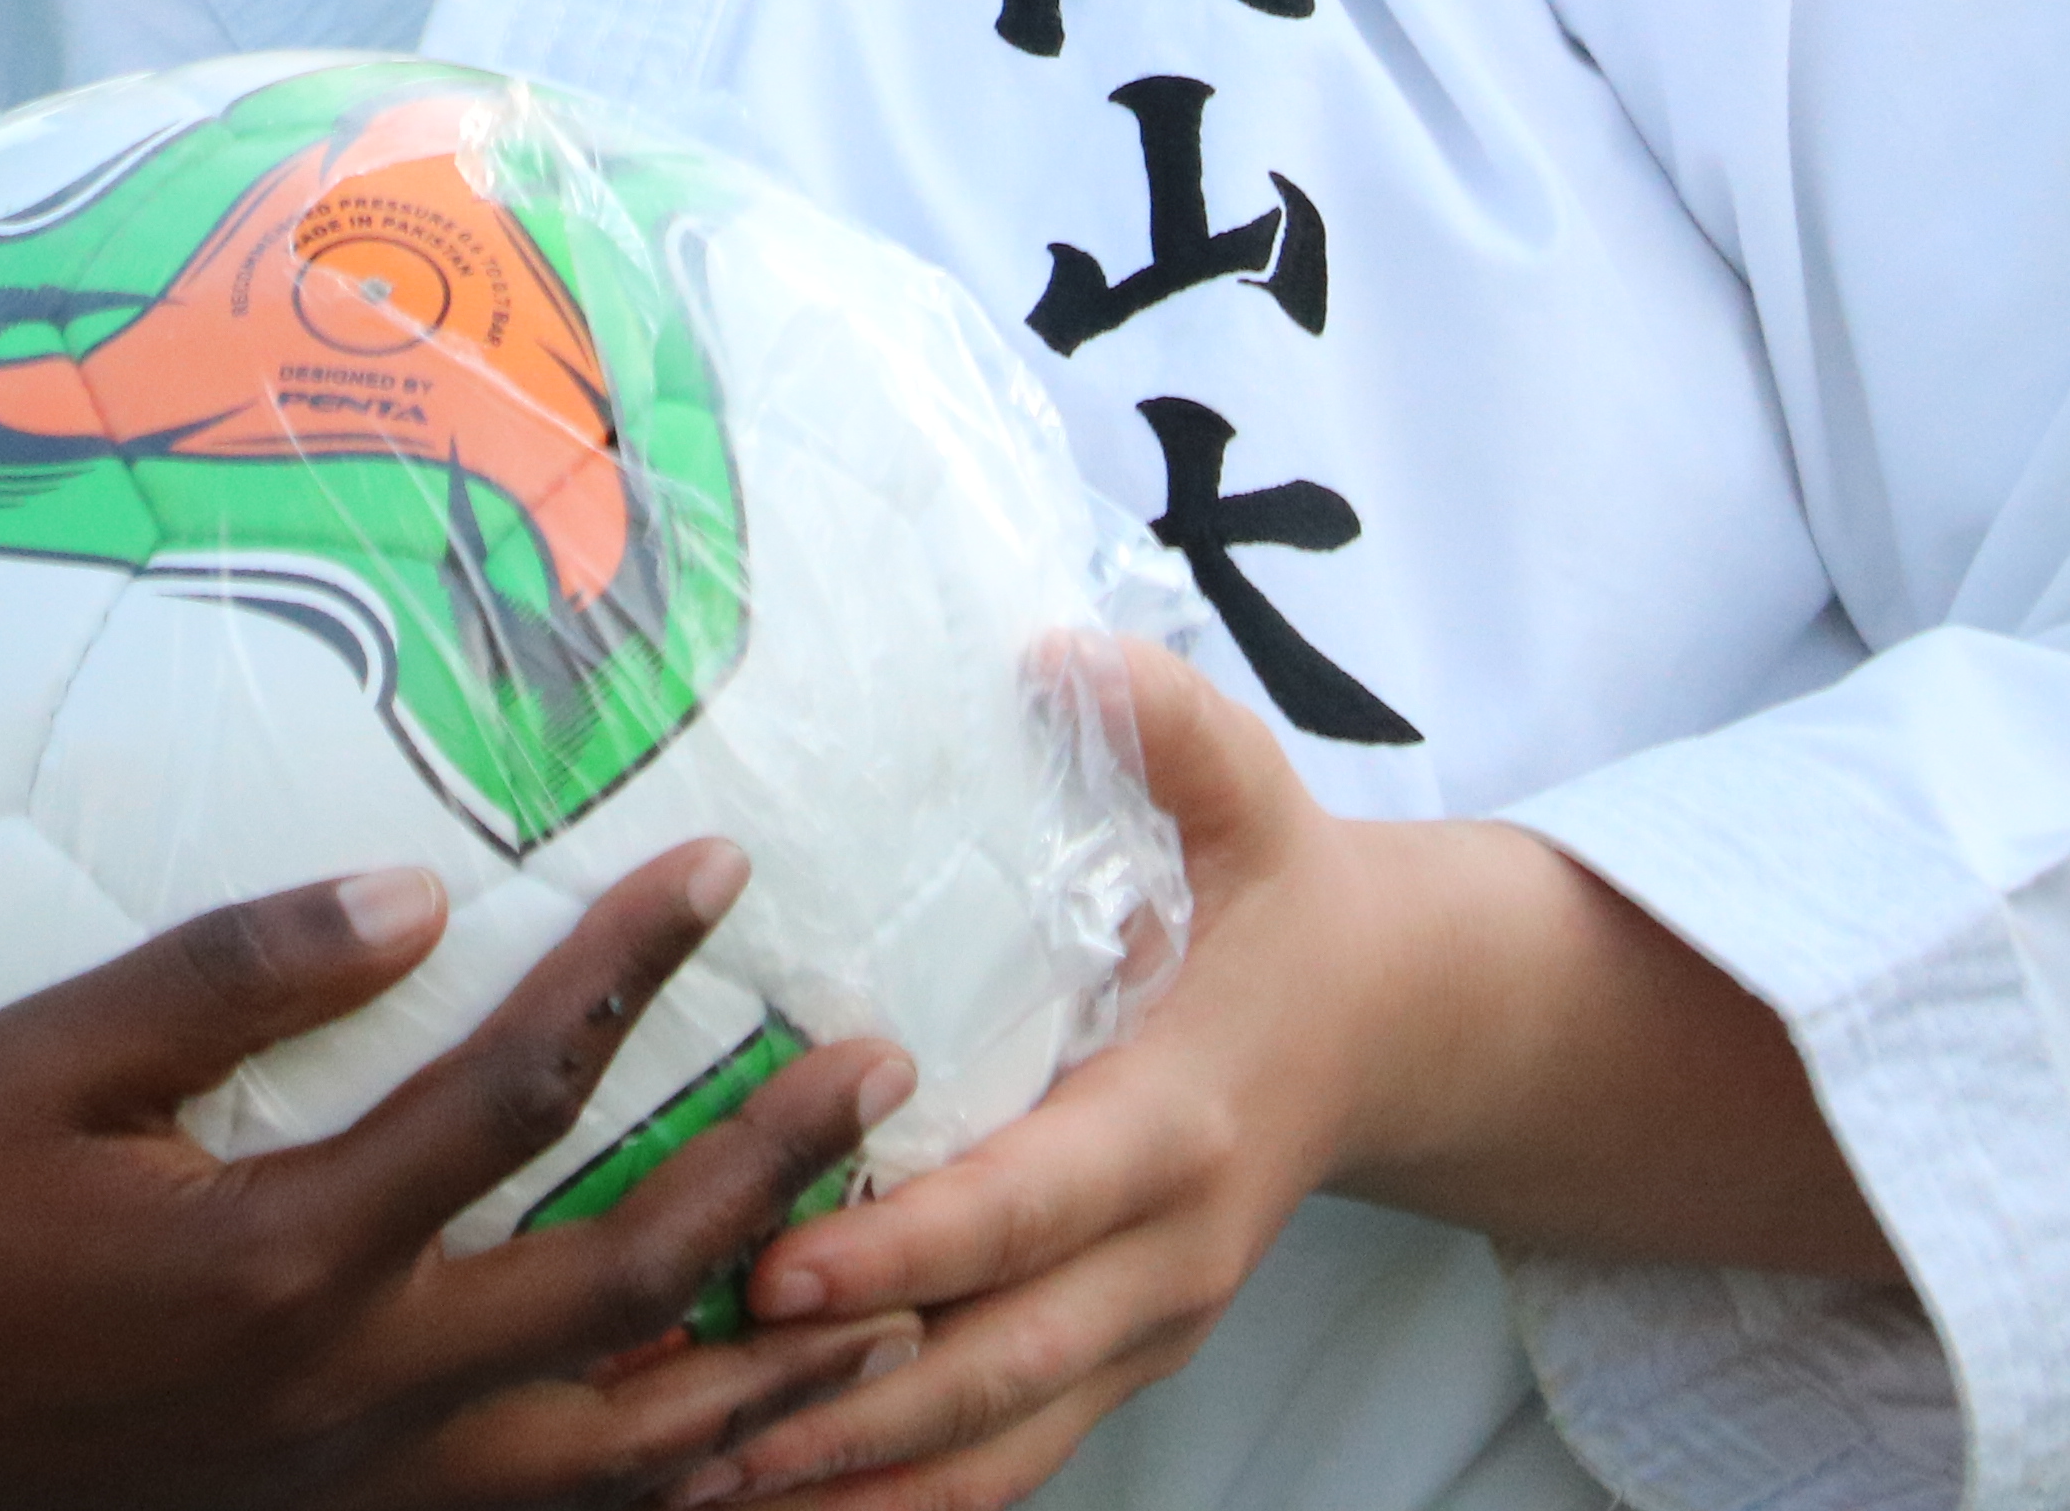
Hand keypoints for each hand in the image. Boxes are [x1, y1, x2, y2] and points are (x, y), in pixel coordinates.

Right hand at [0, 837, 927, 1510]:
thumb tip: (418, 892)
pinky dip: (672, 1498)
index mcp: (286, 1257)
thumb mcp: (36, 1067)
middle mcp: (352, 1393)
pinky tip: (742, 1448)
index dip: (634, 967)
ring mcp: (355, 1493)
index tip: (724, 862)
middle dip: (773, 1170)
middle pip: (627, 1283)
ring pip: (626, 1458)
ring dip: (769, 1372)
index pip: (516, 1090)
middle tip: (883, 1065)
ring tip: (892, 1289)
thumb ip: (230, 976)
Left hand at [688, 652, 1373, 1509]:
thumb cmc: (1280, 894)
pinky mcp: (1119, 1368)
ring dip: (846, 1479)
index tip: (772, 1267)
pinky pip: (1005, 1468)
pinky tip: (769, 1504)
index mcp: (1180, 1126)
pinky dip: (896, 1502)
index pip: (1027, 1210)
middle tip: (674, 1407)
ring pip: (993, 1449)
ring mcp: (1146, 1334)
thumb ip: (1159, 717)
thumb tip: (1047, 644)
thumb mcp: (1244, 791)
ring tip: (689, 1493)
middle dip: (834, 1403)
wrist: (1395, 1024)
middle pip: (994, 1370)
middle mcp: (1168, 1259)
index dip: (902, 1252)